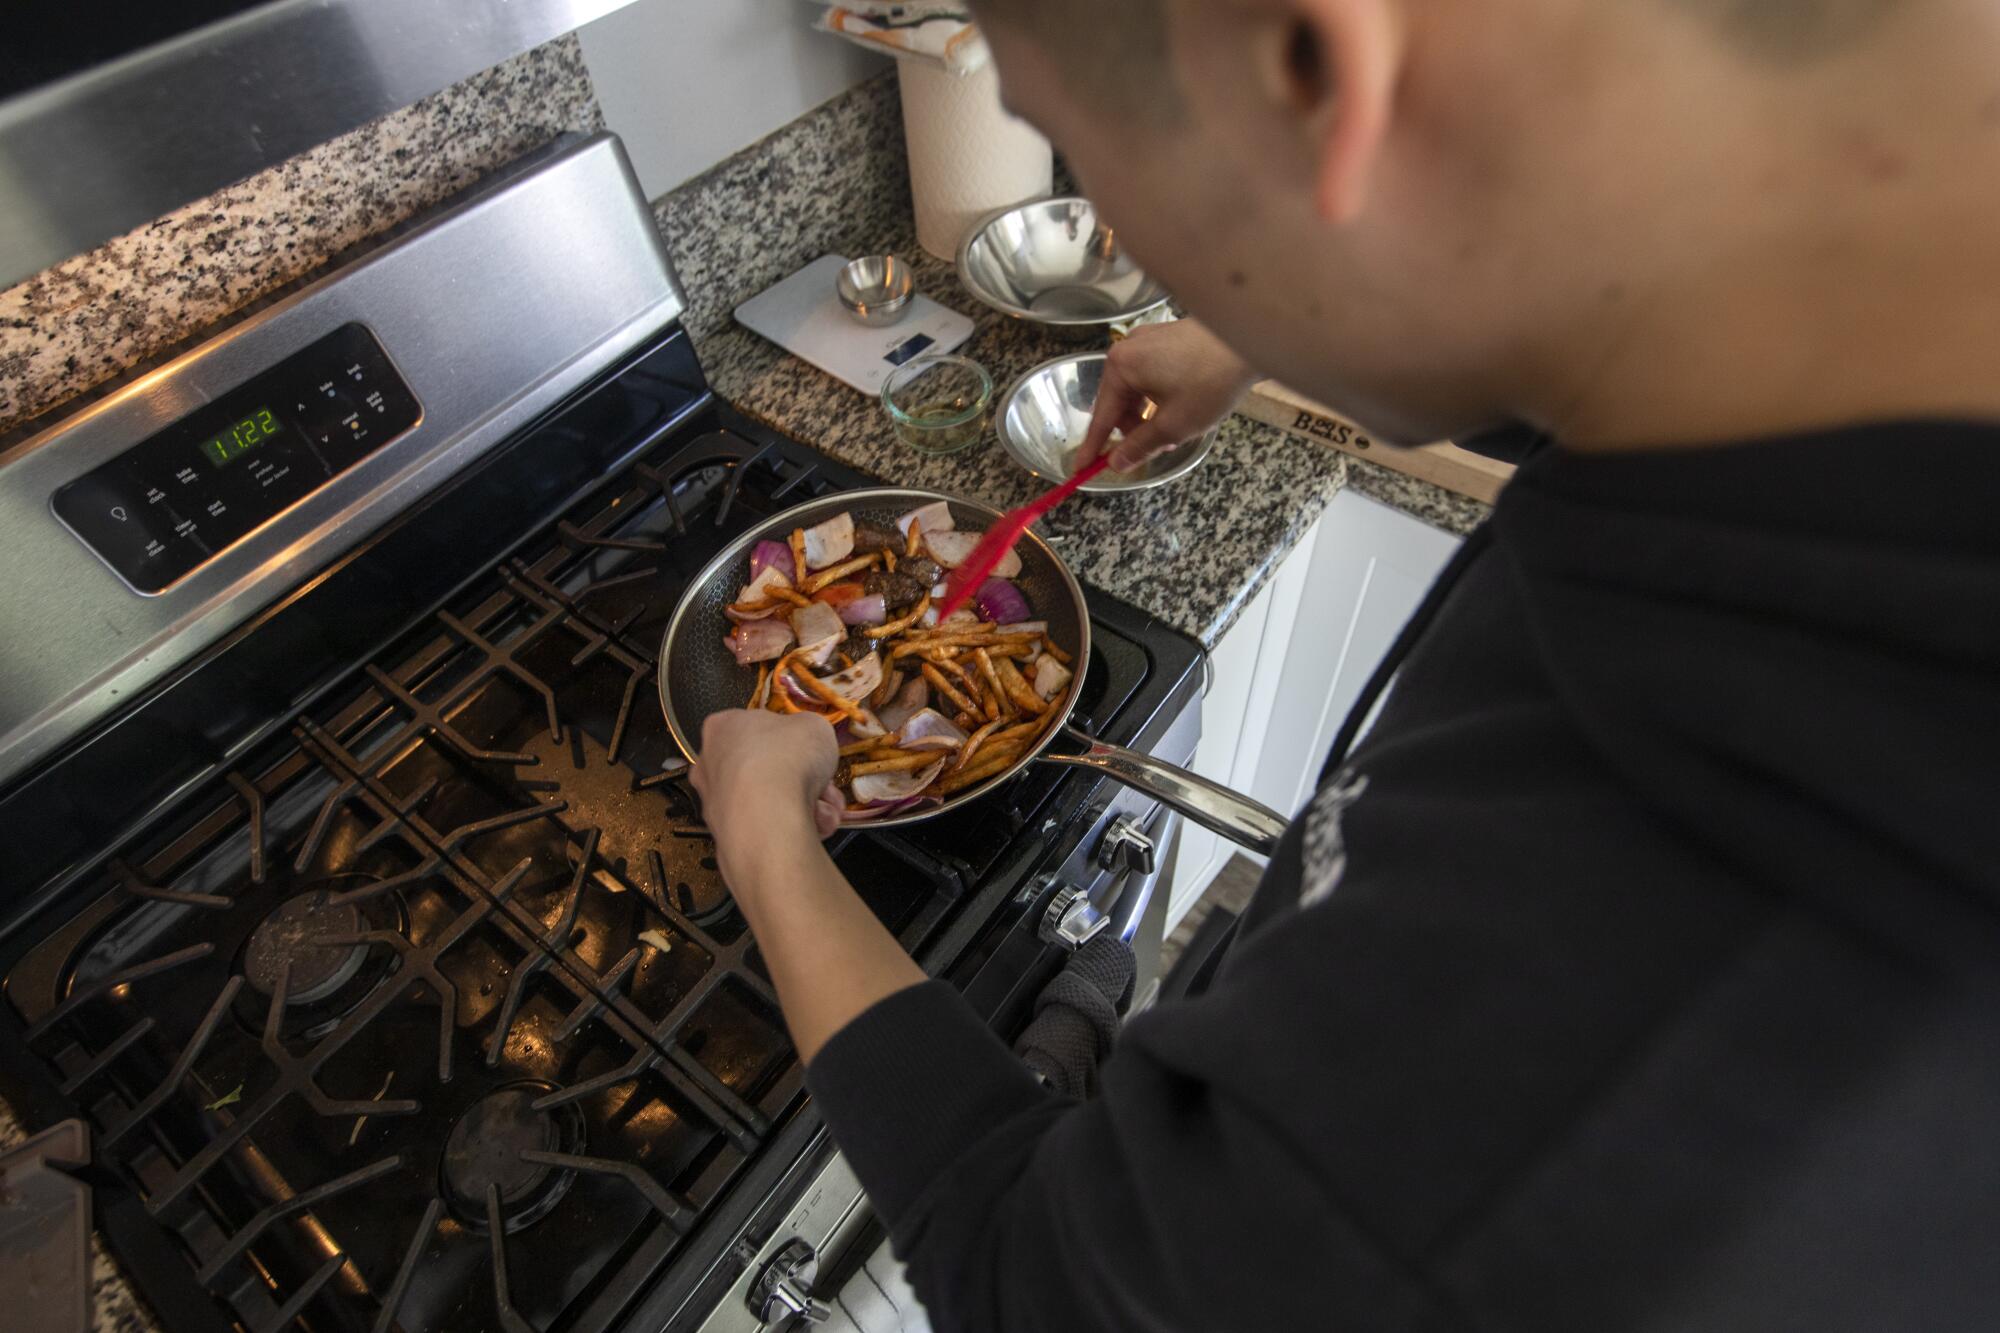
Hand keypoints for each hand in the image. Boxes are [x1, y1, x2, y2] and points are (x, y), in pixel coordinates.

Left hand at [689, 710, 844, 886]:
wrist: (769, 818)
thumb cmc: (786, 760)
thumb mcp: (815, 726)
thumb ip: (808, 730)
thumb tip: (806, 741)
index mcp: (723, 727)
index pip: (758, 729)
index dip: (791, 741)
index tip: (810, 752)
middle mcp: (711, 765)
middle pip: (766, 769)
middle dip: (803, 780)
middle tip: (824, 786)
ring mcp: (716, 804)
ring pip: (770, 801)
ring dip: (805, 805)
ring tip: (825, 809)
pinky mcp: (728, 836)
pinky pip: (767, 827)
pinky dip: (792, 827)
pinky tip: (812, 826)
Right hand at [1079, 319, 1255, 471]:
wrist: (1250, 340)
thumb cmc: (1211, 381)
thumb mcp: (1174, 425)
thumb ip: (1140, 446)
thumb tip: (1116, 462)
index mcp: (1121, 366)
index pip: (1102, 416)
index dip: (1094, 446)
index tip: (1081, 468)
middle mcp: (1129, 348)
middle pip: (1120, 402)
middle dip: (1135, 429)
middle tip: (1158, 448)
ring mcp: (1149, 339)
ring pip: (1138, 390)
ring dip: (1150, 414)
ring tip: (1177, 429)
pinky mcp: (1168, 339)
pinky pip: (1152, 375)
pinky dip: (1160, 397)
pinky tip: (1182, 408)